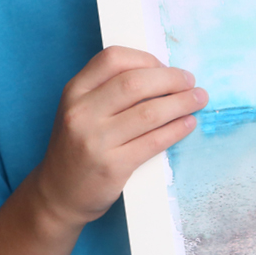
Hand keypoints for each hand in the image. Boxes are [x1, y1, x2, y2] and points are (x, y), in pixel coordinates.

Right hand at [35, 47, 207, 228]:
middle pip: (135, 82)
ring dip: (180, 103)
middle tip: (190, 81)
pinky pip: (153, 142)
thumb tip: (161, 72)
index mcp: (74, 91)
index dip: (145, 58)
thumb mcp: (80, 109)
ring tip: (198, 99)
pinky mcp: (112, 167)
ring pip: (149, 112)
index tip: (166, 66)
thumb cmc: (77, 146)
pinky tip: (188, 123)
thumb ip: (108, 89)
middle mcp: (82, 113)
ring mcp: (96, 141)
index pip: (113, 58)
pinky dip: (176, 130)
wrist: (57, 196)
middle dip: (170, 78)